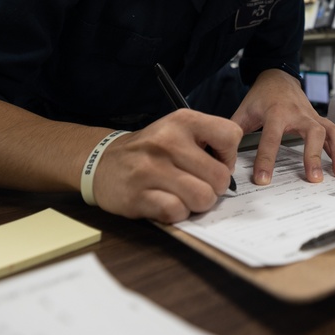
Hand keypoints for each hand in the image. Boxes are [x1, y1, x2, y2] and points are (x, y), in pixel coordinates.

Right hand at [91, 109, 241, 222]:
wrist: (103, 161)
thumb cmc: (150, 150)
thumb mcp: (178, 130)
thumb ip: (208, 142)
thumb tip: (231, 170)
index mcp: (182, 121)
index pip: (230, 135)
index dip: (229, 156)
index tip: (215, 162)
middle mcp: (167, 141)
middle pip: (220, 177)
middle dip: (214, 188)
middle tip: (198, 185)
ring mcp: (151, 168)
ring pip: (202, 197)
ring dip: (197, 204)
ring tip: (183, 196)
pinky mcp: (138, 195)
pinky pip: (177, 212)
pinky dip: (177, 214)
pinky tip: (166, 203)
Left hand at [231, 68, 334, 185]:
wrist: (277, 76)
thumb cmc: (261, 95)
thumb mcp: (244, 111)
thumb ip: (234, 133)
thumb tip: (223, 157)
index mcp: (276, 112)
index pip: (271, 138)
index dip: (266, 160)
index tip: (263, 179)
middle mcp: (298, 113)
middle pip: (312, 133)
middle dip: (313, 156)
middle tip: (313, 178)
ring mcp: (311, 116)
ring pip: (330, 132)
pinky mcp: (318, 119)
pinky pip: (334, 132)